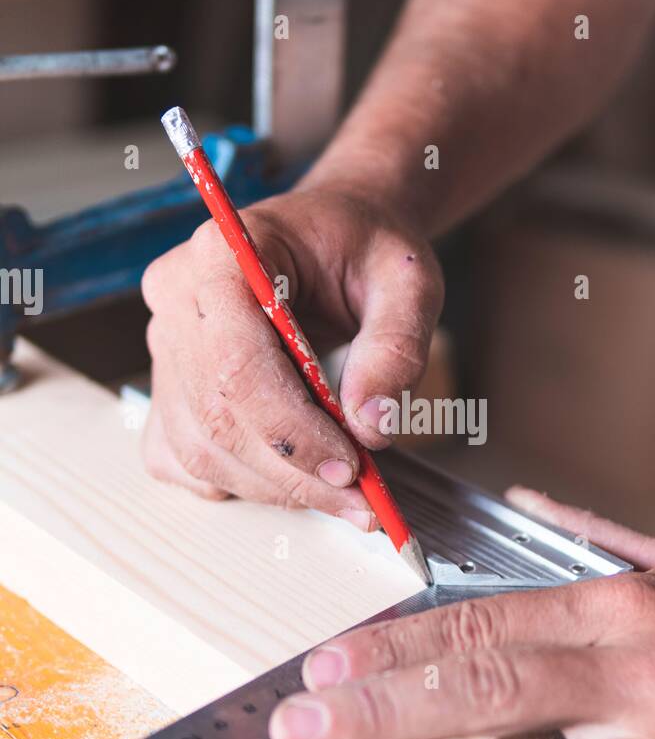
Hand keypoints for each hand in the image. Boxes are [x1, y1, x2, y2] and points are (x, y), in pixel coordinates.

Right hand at [141, 186, 443, 522]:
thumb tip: (371, 427)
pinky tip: (291, 476)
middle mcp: (176, 297)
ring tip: (344, 494)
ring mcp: (163, 346)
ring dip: (274, 487)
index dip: (292, 429)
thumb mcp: (407, 282)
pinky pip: (183, 458)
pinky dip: (240, 482)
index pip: (237, 361)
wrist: (336, 240)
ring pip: (201, 447)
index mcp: (222, 252)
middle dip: (293, 471)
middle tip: (362, 498)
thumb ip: (396, 348)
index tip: (352, 465)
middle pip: (217, 413)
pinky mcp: (167, 386)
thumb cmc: (365, 251)